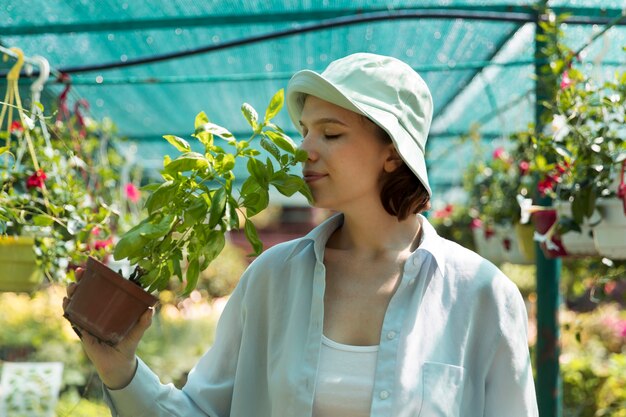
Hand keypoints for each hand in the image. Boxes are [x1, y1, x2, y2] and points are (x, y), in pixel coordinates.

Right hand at [63, 268, 153, 389]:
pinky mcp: (81, 330)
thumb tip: (151, 309)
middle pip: (86, 292)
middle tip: (79, 272)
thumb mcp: (137, 332)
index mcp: (110, 307)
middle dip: (80, 280)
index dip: (96, 277)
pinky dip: (67, 309)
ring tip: (72, 286)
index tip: (92, 265)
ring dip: (72, 292)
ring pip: (76, 302)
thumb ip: (144, 322)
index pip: (102, 288)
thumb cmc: (128, 344)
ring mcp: (88, 319)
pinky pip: (72, 317)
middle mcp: (97, 311)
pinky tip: (66, 302)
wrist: (118, 364)